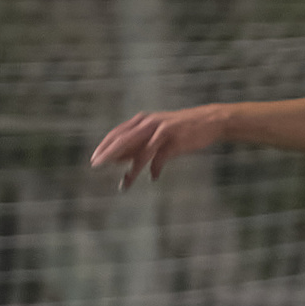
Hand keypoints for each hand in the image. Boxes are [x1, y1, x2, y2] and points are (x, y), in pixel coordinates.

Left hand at [89, 107, 224, 187]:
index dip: (104, 146)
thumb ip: (139, 145)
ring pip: (140, 152)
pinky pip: (160, 158)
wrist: (209, 121)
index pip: (117, 133)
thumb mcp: (157, 134)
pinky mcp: (174, 139)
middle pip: (123, 140)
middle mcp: (149, 123)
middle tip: (96, 166)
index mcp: (142, 121)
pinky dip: (156, 169)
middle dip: (108, 154)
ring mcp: (161, 130)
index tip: (95, 160)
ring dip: (132, 170)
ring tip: (125, 184)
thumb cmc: (181, 129)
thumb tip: (119, 160)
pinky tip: (154, 177)